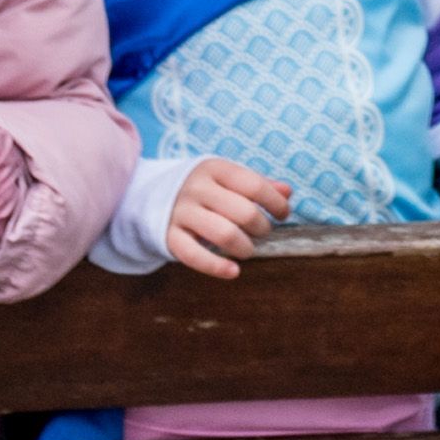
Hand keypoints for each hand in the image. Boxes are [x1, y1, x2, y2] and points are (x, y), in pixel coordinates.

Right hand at [164, 157, 291, 279]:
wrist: (150, 196)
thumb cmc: (203, 189)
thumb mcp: (227, 178)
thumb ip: (258, 184)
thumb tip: (288, 192)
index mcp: (214, 169)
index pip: (254, 185)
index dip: (275, 203)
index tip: (282, 214)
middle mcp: (196, 188)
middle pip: (243, 212)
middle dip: (261, 228)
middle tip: (262, 233)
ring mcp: (181, 212)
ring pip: (224, 234)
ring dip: (245, 247)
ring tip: (248, 249)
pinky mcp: (169, 236)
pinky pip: (195, 256)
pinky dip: (217, 267)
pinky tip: (234, 271)